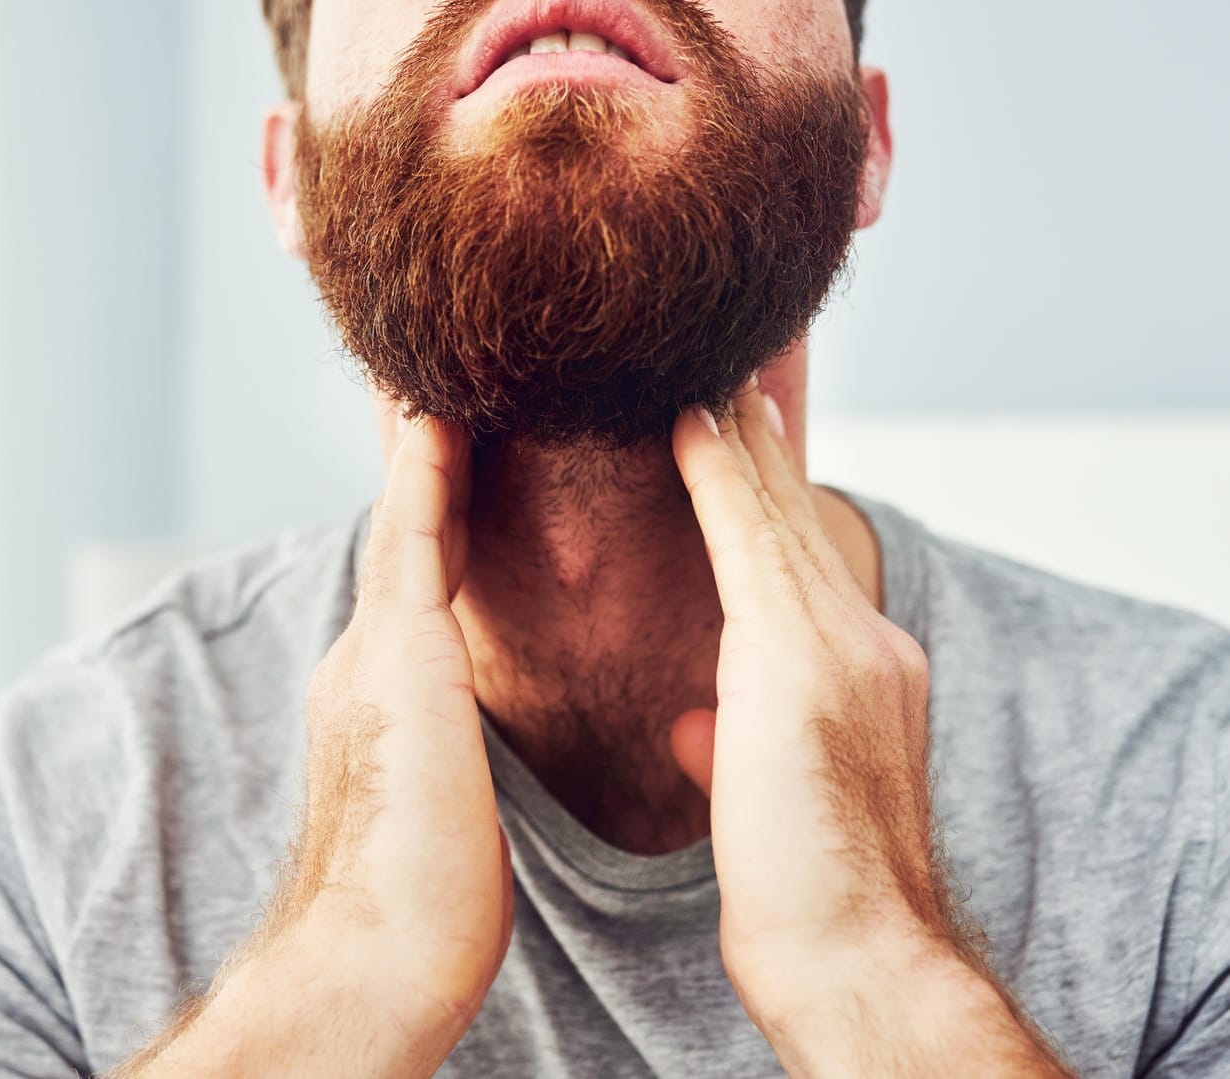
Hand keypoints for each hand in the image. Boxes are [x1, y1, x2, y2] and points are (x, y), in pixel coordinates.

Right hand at [286, 413, 511, 1031]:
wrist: (375, 965)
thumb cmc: (425, 914)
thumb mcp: (449, 814)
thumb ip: (451, 764)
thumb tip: (467, 762)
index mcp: (390, 698)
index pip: (420, 581)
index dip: (437, 509)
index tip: (459, 444)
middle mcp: (368, 661)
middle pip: (404, 532)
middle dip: (422, 457)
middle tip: (438, 373)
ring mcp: (373, 655)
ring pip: (405, 520)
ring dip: (425, 444)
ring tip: (444, 366)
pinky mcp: (396, 660)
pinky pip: (414, 538)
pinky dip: (425, 472)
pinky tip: (442, 411)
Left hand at [667, 384, 958, 1018]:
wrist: (856, 956)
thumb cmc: (805, 897)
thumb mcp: (763, 801)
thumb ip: (736, 744)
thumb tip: (700, 727)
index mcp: (858, 680)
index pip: (799, 570)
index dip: (768, 504)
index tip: (741, 446)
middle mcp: (865, 647)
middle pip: (798, 524)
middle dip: (762, 451)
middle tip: (733, 377)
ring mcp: (844, 648)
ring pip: (778, 515)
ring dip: (739, 441)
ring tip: (707, 374)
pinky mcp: (803, 660)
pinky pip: (750, 541)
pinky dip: (719, 475)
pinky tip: (688, 420)